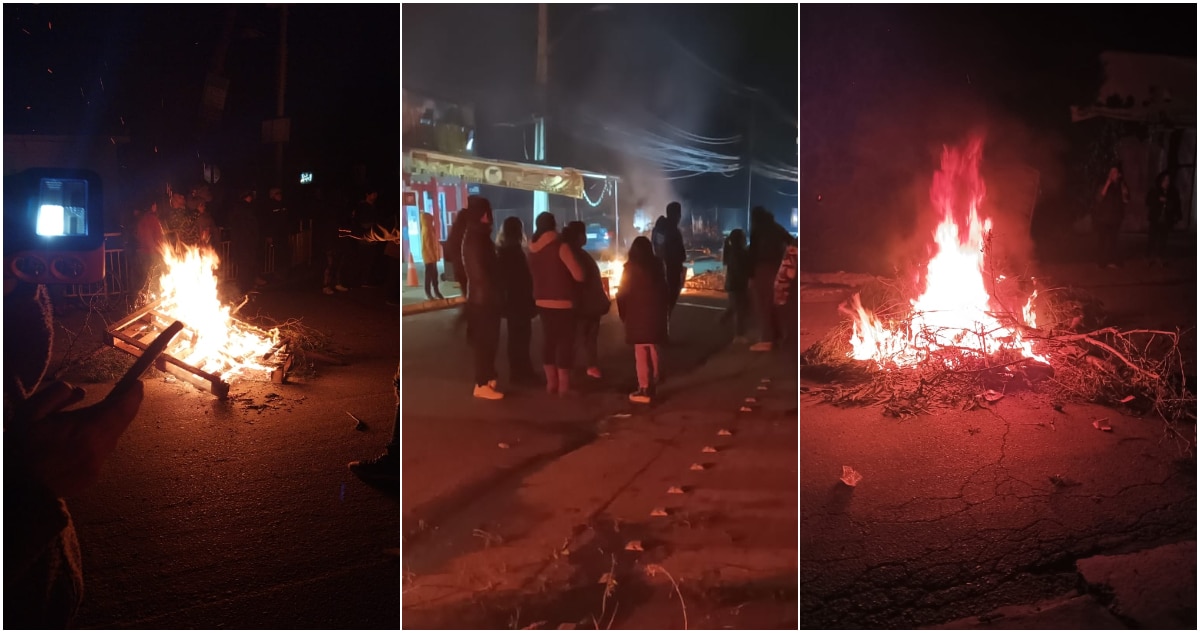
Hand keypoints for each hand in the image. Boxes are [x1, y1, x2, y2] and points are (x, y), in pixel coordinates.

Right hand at [11, 380, 144, 497]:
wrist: (18, 489)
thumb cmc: (21, 448)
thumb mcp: (30, 413)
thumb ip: (56, 395)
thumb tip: (79, 391)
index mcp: (87, 430)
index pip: (121, 408)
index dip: (133, 395)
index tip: (137, 384)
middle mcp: (99, 448)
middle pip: (120, 423)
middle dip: (123, 408)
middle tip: (123, 395)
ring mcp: (97, 465)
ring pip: (110, 439)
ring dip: (106, 427)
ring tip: (91, 419)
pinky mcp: (92, 477)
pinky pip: (99, 455)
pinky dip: (94, 445)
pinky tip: (77, 444)